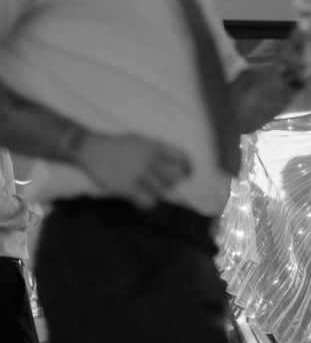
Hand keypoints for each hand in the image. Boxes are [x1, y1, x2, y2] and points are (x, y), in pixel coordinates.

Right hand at [75, 132, 190, 208]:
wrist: (90, 148)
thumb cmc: (116, 145)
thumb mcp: (140, 140)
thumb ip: (157, 150)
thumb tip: (176, 162)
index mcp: (154, 146)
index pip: (182, 157)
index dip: (187, 168)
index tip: (186, 175)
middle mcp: (150, 159)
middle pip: (176, 177)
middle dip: (174, 182)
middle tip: (164, 184)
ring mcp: (140, 173)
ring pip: (164, 191)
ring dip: (158, 193)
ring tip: (147, 190)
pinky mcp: (129, 187)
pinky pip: (149, 202)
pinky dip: (147, 203)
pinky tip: (140, 198)